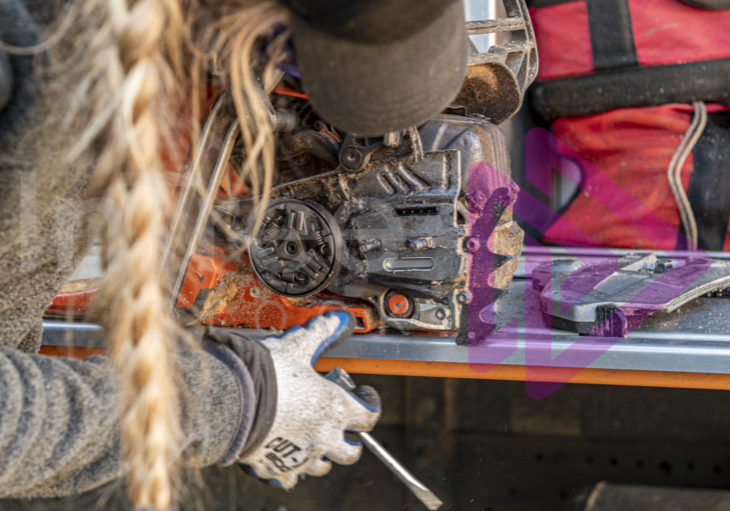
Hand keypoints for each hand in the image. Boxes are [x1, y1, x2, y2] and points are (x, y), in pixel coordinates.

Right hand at [239, 311, 380, 488]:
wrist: (230, 400)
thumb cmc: (266, 374)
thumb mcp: (297, 347)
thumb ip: (321, 333)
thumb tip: (339, 319)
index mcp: (334, 408)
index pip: (369, 416)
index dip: (369, 405)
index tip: (363, 397)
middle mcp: (323, 437)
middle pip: (351, 451)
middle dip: (350, 440)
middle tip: (342, 427)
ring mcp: (301, 456)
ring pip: (324, 466)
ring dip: (323, 455)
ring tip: (312, 439)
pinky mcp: (278, 468)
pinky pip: (291, 477)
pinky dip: (291, 469)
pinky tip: (283, 454)